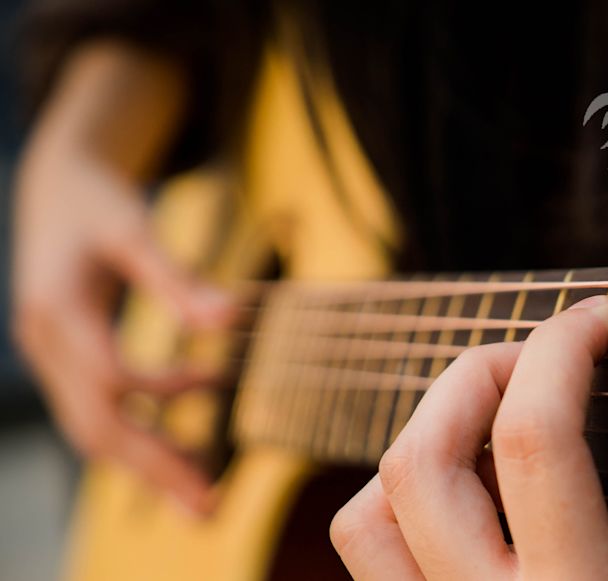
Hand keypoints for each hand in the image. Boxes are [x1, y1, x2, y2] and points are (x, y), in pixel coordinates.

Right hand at [12, 152, 232, 515]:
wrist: (54, 187)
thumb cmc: (96, 201)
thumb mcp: (134, 227)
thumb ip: (176, 276)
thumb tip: (231, 318)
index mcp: (58, 308)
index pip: (107, 375)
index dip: (160, 392)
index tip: (214, 387)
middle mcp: (45, 343)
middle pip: (97, 425)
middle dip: (154, 467)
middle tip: (209, 505)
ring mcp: (50, 358)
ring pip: (94, 430)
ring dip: (148, 463)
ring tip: (203, 491)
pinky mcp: (65, 362)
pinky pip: (97, 413)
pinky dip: (140, 431)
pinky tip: (183, 435)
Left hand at [331, 296, 607, 578]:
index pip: (534, 442)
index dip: (559, 351)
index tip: (598, 316)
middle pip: (422, 464)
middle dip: (475, 375)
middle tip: (537, 353)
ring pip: (368, 514)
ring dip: (423, 437)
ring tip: (492, 416)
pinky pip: (370, 550)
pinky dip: (405, 493)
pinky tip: (475, 481)